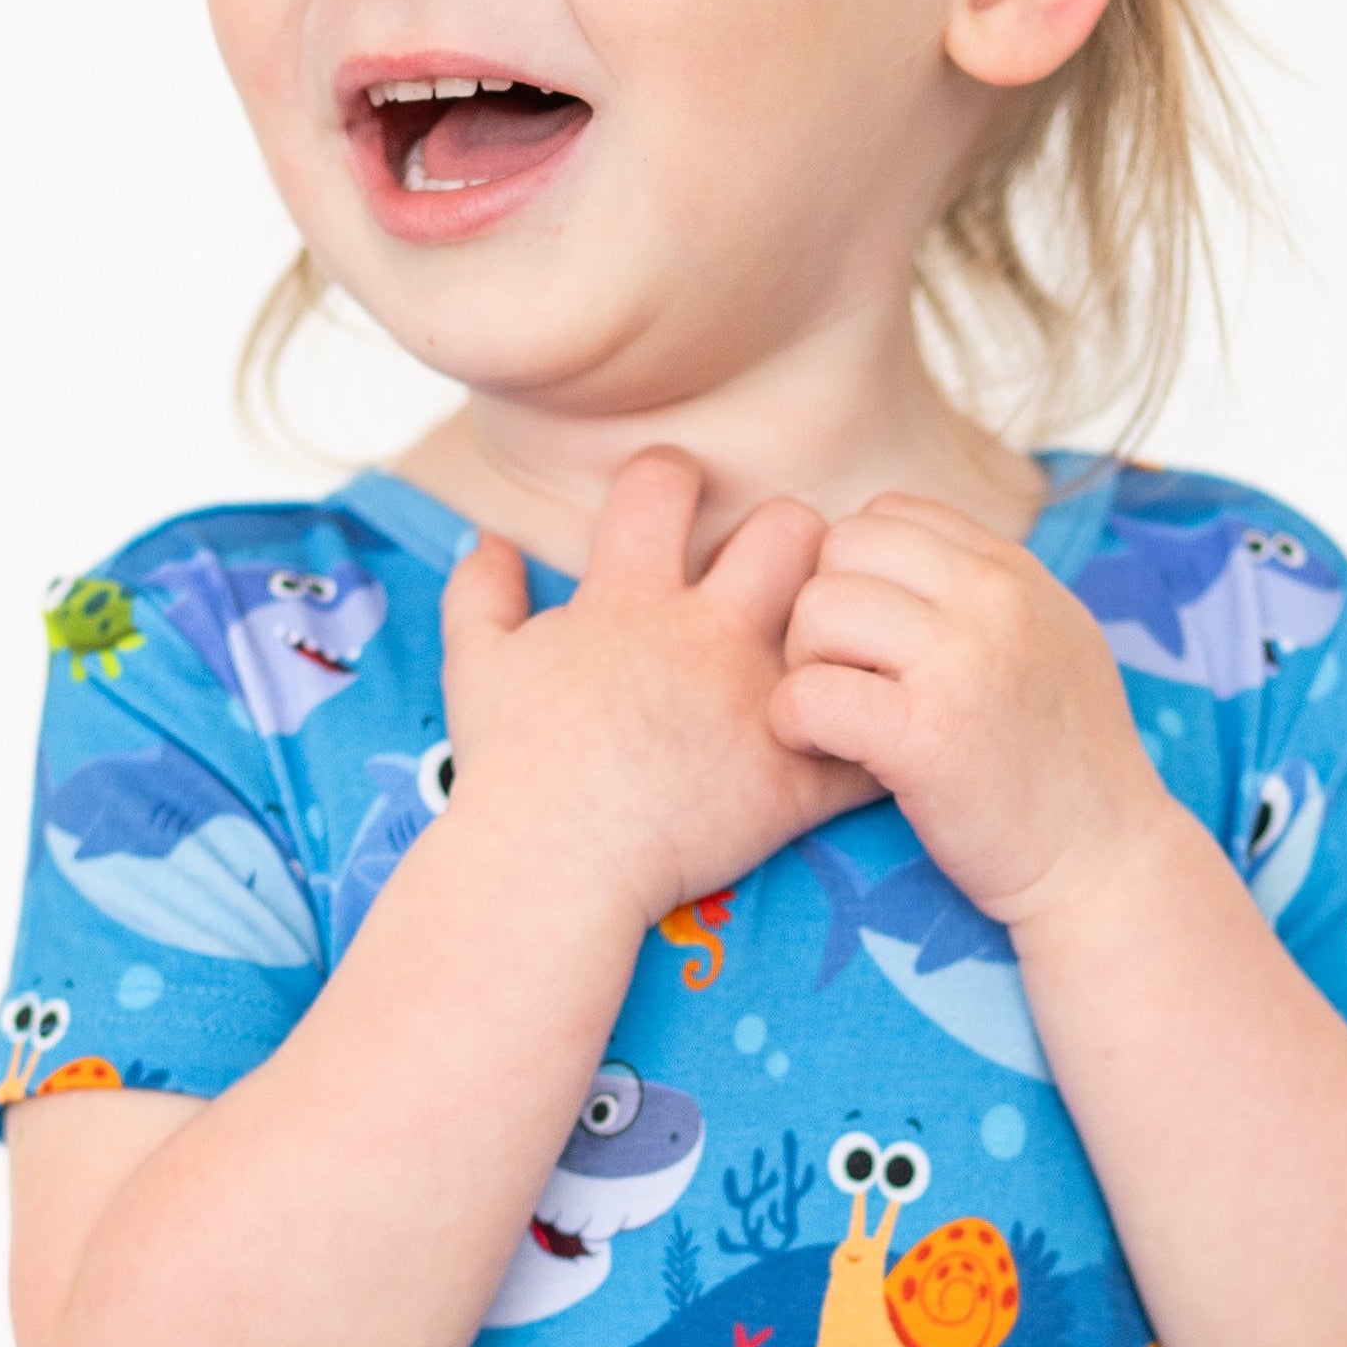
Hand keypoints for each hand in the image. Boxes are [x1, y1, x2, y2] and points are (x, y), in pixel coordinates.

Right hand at [434, 449, 879, 934]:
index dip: (672, 478)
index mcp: (630, 597)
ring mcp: (758, 705)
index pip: (665, 480)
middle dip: (788, 540)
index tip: (676, 505)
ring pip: (846, 618)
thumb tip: (486, 541)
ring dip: (842, 628)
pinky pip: (865, 742)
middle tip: (773, 585)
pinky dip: (871, 740)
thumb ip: (479, 594)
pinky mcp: (793, 780)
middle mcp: (706, 634)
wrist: (550, 867)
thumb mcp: (475, 668)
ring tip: (823, 655)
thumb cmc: (509, 770)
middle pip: (788, 527)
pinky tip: (859, 745)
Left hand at [772, 495, 1189, 924]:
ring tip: (838, 718)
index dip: (860, 571)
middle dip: (823, 611)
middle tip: (844, 678)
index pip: (890, 512)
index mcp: (1016, 572)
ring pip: (818, 609)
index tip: (875, 639)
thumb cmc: (1070, 768)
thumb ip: (991, 595)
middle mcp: (993, 600)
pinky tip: (824, 751)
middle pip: (842, 547)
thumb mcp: (1056, 644)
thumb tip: (918, 559)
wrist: (1108, 864)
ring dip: (805, 665)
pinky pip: (809, 694)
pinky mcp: (926, 738)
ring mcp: (962, 663)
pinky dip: (795, 724)